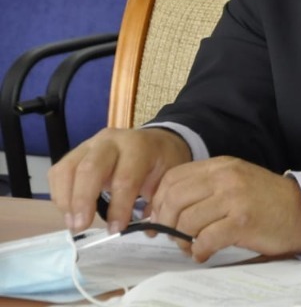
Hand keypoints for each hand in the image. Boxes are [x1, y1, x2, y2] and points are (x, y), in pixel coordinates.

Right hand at [49, 127, 191, 234]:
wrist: (155, 141)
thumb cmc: (161, 162)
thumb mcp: (168, 177)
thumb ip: (158, 202)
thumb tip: (148, 231)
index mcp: (139, 146)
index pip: (125, 178)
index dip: (119, 206)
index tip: (116, 230)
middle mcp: (111, 141)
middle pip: (90, 169)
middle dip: (83, 200)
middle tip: (81, 227)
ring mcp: (90, 144)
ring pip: (68, 169)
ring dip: (67, 200)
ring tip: (73, 223)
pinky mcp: (76, 152)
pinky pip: (59, 172)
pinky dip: (60, 194)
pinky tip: (69, 212)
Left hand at [149, 156, 300, 261]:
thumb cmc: (266, 201)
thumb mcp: (235, 182)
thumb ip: (206, 187)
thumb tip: (166, 208)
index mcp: (222, 166)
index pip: (173, 178)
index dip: (159, 202)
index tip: (161, 218)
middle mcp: (227, 177)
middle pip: (174, 199)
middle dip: (167, 223)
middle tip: (174, 236)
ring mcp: (235, 198)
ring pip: (187, 221)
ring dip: (183, 240)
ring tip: (192, 246)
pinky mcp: (243, 222)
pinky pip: (205, 239)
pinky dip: (199, 251)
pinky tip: (205, 253)